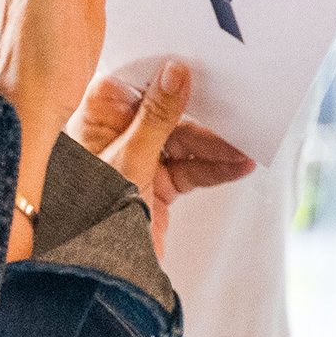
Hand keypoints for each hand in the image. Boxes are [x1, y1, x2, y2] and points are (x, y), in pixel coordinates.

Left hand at [71, 63, 254, 255]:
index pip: (131, 82)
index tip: (198, 60)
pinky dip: (215, 168)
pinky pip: (190, 170)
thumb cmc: (89, 216)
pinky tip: (239, 165)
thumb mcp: (127, 160)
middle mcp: (114, 136)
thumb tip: (174, 72)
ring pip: (183, 142)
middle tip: (237, 107)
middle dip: (201, 114)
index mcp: (94, 120)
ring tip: (246, 147)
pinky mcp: (155, 187)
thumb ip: (155, 117)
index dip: (162, 71)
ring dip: (215, 145)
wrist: (92, 276)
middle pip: (165, 112)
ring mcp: (136, 161)